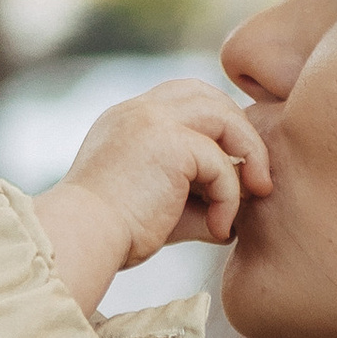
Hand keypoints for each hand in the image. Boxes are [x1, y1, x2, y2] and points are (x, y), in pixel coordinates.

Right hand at [28, 79, 270, 311]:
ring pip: (223, 117)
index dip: (217, 126)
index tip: (233, 167)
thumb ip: (197, 203)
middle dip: (240, 134)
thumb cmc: (110, 237)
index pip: (185, 99)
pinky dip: (229, 197)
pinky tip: (219, 228)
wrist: (80, 241)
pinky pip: (220, 163)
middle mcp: (137, 111)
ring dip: (249, 155)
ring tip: (254, 196)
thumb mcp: (158, 211)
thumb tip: (234, 221)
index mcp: (127, 120)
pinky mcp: (168, 142)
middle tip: (257, 182)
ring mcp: (152, 120)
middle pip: (209, 96)